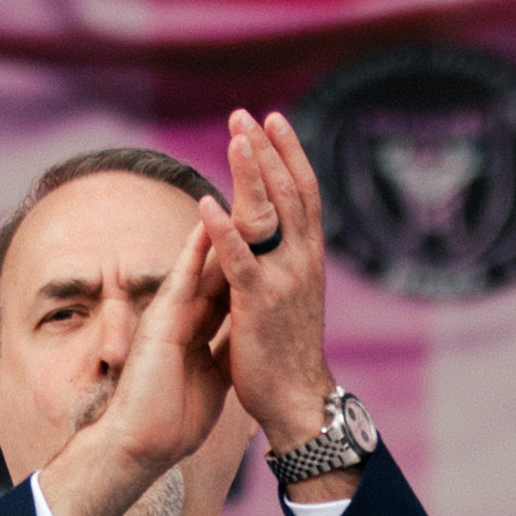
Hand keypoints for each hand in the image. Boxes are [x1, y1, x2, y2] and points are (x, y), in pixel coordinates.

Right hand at [37, 200, 233, 515]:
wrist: (144, 445)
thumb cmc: (174, 417)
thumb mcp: (211, 373)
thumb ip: (221, 348)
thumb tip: (238, 340)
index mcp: (202, 321)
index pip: (233, 274)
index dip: (254, 247)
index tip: (278, 218)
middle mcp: (188, 308)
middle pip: (222, 254)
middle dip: (242, 219)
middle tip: (259, 179)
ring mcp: (173, 311)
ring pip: (204, 257)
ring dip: (220, 217)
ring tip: (237, 180)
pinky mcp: (162, 323)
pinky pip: (184, 278)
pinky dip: (197, 250)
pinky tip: (209, 217)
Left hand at [214, 108, 334, 457]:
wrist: (299, 401)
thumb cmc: (288, 354)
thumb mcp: (290, 300)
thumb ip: (280, 266)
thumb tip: (267, 242)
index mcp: (309, 259)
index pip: (304, 194)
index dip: (290, 155)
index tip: (274, 121)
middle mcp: (302, 262)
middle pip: (288, 192)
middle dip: (267, 150)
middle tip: (245, 114)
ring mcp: (283, 281)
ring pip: (270, 215)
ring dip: (251, 172)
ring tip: (236, 136)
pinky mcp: (258, 305)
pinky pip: (239, 260)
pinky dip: (222, 230)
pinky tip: (206, 202)